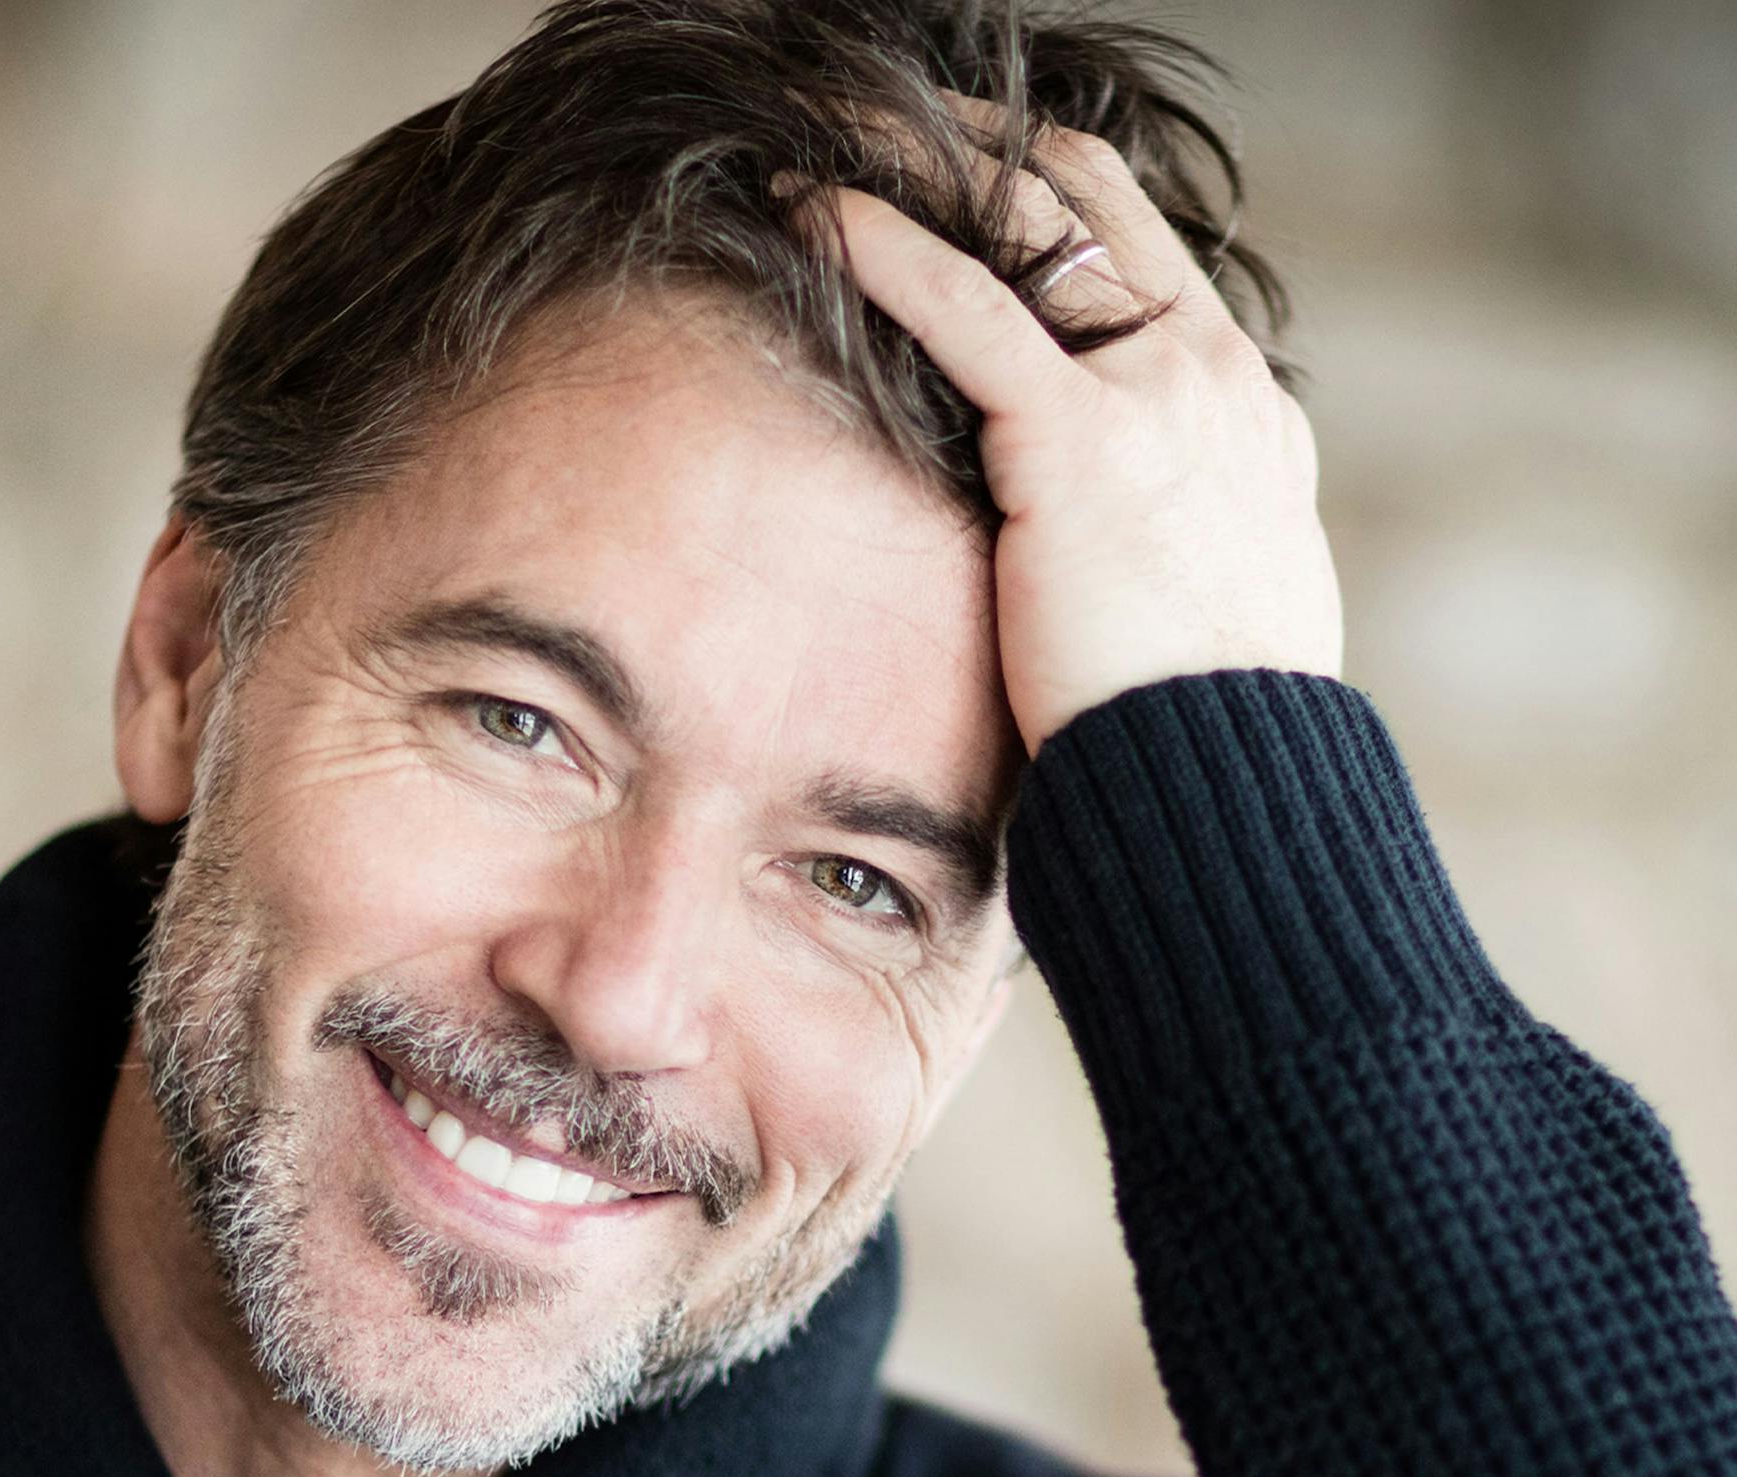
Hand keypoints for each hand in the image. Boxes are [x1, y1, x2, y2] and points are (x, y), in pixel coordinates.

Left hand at [799, 124, 1342, 755]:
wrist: (1231, 778)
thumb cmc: (1207, 727)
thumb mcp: (1211, 606)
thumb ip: (1167, 544)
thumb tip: (1124, 568)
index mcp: (1241, 406)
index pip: (1142, 255)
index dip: (1053, 199)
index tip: (973, 186)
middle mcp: (1208, 368)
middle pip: (1090, 199)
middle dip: (987, 145)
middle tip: (887, 123)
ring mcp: (1155, 391)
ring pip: (1028, 218)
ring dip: (923, 159)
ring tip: (832, 135)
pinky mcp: (1078, 438)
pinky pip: (963, 306)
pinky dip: (878, 244)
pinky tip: (810, 210)